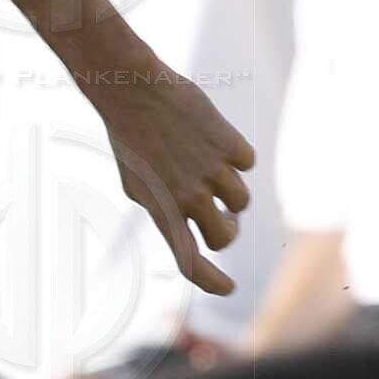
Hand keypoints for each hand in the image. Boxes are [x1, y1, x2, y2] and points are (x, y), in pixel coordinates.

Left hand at [83, 46, 255, 295]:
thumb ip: (167, 208)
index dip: (210, 280)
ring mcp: (211, 172)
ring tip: (203, 162)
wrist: (131, 90)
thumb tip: (201, 227)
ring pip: (241, 200)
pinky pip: (247, 162)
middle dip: (227, 229)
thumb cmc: (132, 137)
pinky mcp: (229, 146)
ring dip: (229, 187)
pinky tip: (208, 135)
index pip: (188, 259)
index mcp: (160, 208)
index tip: (227, 288)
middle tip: (220, 214)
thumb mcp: (138, 181)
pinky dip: (233, 152)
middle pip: (226, 236)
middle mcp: (187, 196)